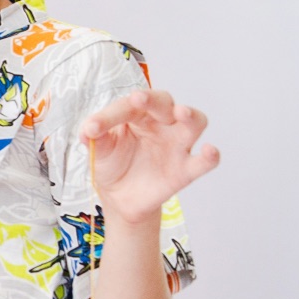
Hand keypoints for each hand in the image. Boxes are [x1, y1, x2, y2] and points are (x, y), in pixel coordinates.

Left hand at [81, 88, 218, 225]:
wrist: (120, 199)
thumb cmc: (113, 164)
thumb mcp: (100, 150)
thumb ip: (95, 137)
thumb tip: (88, 130)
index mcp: (138, 115)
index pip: (128, 106)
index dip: (111, 115)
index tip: (92, 128)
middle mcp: (161, 124)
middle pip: (164, 102)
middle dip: (152, 100)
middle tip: (137, 100)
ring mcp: (177, 145)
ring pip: (194, 122)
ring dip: (190, 115)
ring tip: (181, 113)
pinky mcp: (185, 170)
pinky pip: (203, 161)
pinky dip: (210, 156)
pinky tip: (209, 151)